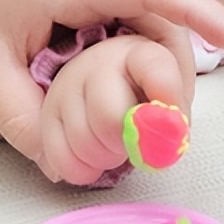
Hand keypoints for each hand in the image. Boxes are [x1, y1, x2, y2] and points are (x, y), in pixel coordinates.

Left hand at [0, 0, 223, 179]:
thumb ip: (17, 112)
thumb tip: (58, 161)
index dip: (197, 10)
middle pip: (164, 24)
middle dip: (178, 75)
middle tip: (175, 127)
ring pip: (155, 36)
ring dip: (162, 80)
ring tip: (156, 127)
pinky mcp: (99, 13)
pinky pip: (136, 40)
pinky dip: (142, 75)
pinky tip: (136, 107)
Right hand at [41, 33, 186, 184]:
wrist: (110, 82)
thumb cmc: (144, 89)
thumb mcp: (172, 92)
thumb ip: (176, 112)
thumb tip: (169, 138)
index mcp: (139, 53)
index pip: (155, 69)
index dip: (166, 96)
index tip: (171, 121)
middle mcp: (98, 63)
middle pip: (110, 118)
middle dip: (126, 143)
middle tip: (136, 141)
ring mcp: (66, 85)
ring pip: (83, 142)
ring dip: (106, 158)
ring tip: (116, 146)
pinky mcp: (47, 113)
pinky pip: (60, 158)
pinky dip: (81, 170)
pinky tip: (94, 160)